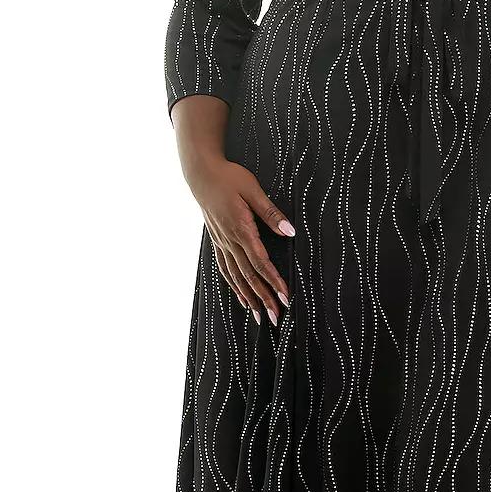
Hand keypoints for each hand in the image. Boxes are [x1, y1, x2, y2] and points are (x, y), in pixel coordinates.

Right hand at [186, 154, 293, 323]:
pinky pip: (225, 269)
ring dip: (250, 298)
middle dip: (264, 299)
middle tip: (277, 318)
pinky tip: (242, 297)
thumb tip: (289, 231)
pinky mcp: (217, 241)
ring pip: (236, 277)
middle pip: (250, 276)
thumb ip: (271, 213)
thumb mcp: (253, 190)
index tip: (285, 297)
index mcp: (241, 230)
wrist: (201, 173)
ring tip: (260, 317)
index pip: (261, 263)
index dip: (274, 282)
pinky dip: (234, 286)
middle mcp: (229, 241)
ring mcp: (221, 243)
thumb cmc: (228, 178)